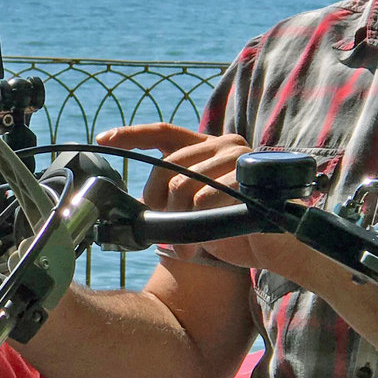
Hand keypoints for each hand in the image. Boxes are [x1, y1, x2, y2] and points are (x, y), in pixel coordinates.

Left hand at [95, 123, 314, 278]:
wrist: (274, 246)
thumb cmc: (232, 226)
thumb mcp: (194, 207)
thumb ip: (171, 194)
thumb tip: (136, 202)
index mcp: (207, 146)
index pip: (163, 132)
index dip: (131, 135)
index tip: (103, 138)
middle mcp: (223, 144)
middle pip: (168, 165)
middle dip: (158, 198)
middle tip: (163, 223)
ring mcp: (239, 157)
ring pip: (183, 184)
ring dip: (179, 218)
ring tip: (188, 239)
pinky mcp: (248, 178)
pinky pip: (204, 197)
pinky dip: (197, 221)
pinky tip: (205, 236)